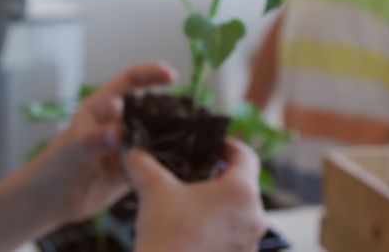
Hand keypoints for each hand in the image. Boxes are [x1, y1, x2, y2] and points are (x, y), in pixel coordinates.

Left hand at [29, 64, 176, 223]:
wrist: (51, 200)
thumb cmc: (54, 165)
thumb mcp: (73, 148)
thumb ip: (95, 139)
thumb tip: (116, 133)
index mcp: (103, 107)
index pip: (131, 81)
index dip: (151, 73)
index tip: (172, 76)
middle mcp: (119, 122)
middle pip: (150, 107)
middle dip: (168, 108)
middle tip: (185, 115)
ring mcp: (128, 145)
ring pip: (156, 135)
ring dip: (170, 137)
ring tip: (185, 141)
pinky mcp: (134, 168)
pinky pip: (155, 161)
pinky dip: (165, 162)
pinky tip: (176, 164)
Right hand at [126, 138, 266, 251]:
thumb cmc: (165, 236)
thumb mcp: (153, 191)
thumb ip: (144, 164)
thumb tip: (133, 151)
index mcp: (241, 191)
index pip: (246, 156)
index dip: (228, 147)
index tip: (212, 147)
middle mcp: (255, 217)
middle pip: (244, 185)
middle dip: (221, 178)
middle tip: (197, 174)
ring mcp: (250, 243)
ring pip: (241, 213)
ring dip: (221, 206)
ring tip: (193, 205)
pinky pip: (236, 237)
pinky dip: (220, 229)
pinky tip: (196, 231)